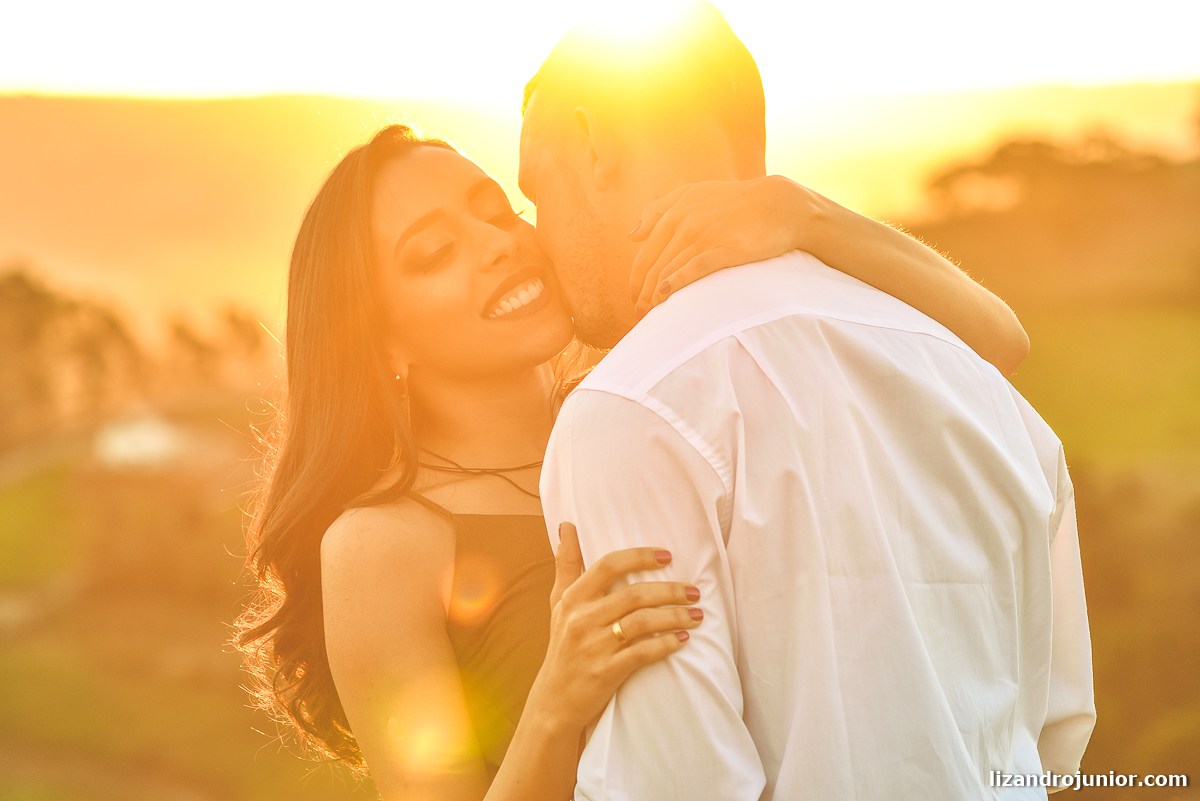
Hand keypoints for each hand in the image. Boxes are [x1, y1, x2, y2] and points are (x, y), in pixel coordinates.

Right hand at [530, 522, 702, 732]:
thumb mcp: (558, 604)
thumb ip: (566, 565)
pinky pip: (643, 653)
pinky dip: (666, 645)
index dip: (639, 557)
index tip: (667, 556)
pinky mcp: (606, 672)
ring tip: (696, 615)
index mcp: (572, 599)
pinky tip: (682, 640)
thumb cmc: (563, 647)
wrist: (554, 702)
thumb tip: (566, 525)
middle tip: (694, 591)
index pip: (607, 566)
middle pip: (633, 595)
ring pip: (643, 622)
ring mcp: (594, 646)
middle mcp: (581, 619)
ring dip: (675, 616)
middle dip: (669, 591)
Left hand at [628, 175, 817, 314]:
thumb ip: (660, 210)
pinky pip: (693, 269)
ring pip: (670, 271)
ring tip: (651, 316)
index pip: (645, 254)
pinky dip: (676, 283)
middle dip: (642, 294)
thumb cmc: (736, 201)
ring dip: (655, 297)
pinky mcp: (725, 248)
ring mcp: (704, 235)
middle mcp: (685, 222)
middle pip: (654, 267)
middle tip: (639, 315)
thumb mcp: (695, 194)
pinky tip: (665, 296)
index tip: (634, 298)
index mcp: (675, 211)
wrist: (780, 204)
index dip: (636, 280)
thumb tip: (632, 235)